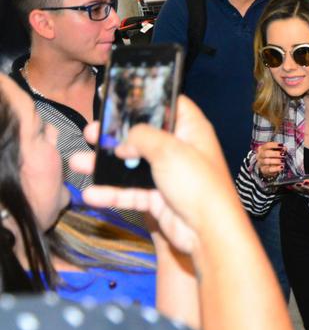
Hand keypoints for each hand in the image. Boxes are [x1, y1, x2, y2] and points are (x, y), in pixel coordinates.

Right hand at [70, 96, 233, 253]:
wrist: (208, 232)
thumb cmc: (197, 184)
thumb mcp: (168, 149)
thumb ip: (140, 136)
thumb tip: (122, 142)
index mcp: (191, 131)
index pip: (172, 105)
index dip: (149, 99)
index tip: (122, 97)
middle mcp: (180, 150)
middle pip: (144, 135)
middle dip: (115, 134)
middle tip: (91, 132)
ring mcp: (168, 175)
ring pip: (131, 165)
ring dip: (105, 165)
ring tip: (78, 163)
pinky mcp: (158, 199)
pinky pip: (130, 192)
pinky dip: (111, 193)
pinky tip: (91, 194)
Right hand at [257, 141, 284, 178]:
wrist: (268, 167)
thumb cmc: (272, 157)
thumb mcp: (275, 152)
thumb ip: (280, 149)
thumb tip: (285, 148)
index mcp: (262, 148)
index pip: (267, 145)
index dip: (275, 145)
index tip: (282, 146)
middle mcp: (259, 155)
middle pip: (266, 153)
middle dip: (276, 153)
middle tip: (283, 154)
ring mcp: (260, 163)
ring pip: (267, 161)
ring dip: (276, 161)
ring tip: (283, 161)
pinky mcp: (263, 170)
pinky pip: (269, 169)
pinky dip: (276, 168)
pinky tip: (281, 167)